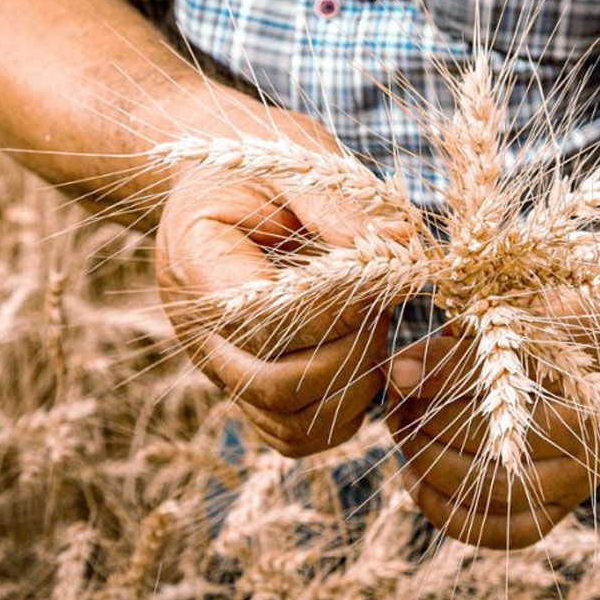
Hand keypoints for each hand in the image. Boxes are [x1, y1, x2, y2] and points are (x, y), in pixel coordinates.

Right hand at [157, 113, 396, 457]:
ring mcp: (220, 371)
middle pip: (280, 384)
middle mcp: (199, 333)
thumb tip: (402, 244)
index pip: (268, 315)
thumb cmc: (260, 166)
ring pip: (290, 424)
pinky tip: (363, 365)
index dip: (338, 307)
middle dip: (352, 353)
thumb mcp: (296, 163)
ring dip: (353, 390)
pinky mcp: (246, 392)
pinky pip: (293, 436)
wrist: (217, 189)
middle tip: (383, 308)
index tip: (381, 274)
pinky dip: (340, 416)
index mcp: (197, 262)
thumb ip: (342, 208)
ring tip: (374, 332)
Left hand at [385, 294, 599, 548]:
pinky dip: (449, 513)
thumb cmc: (550, 327)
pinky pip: (500, 531)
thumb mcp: (510, 322)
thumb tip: (396, 374)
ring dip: (431, 469)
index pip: (497, 394)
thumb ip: (455, 350)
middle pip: (492, 451)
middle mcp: (587, 448)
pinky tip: (414, 481)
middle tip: (394, 406)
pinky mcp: (557, 511)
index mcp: (582, 392)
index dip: (438, 382)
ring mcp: (575, 485)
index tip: (397, 371)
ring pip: (493, 496)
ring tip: (401, 437)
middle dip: (428, 429)